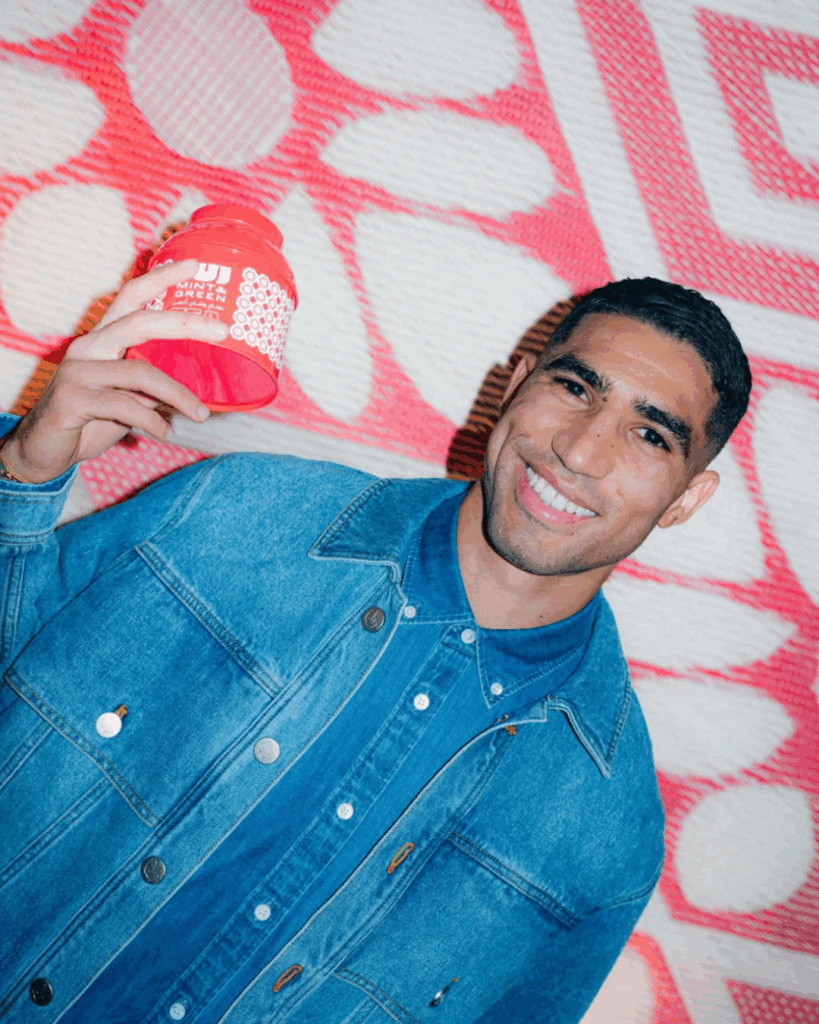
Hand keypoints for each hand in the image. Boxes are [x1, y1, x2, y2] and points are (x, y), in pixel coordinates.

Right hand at [0, 259, 228, 482]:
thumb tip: (200, 388)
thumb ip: (154, 387)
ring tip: (201, 415)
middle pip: (140, 322)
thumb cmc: (90, 420)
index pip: (131, 296)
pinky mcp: (71, 400)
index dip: (161, 277)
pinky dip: (153, 421)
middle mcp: (88, 348)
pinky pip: (125, 407)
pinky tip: (165, 432)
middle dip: (185, 324)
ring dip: (178, 395)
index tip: (194, 265)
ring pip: (141, 373)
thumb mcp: (128, 399)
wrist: (44, 450)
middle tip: (222, 331)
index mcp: (102, 339)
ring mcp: (78, 372)